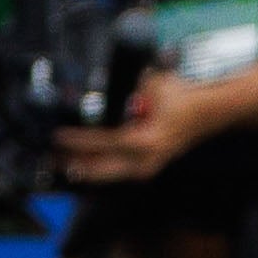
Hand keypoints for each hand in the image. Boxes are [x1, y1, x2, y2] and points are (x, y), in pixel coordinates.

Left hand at [57, 70, 233, 182]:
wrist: (208, 112)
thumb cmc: (182, 97)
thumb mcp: (152, 84)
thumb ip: (126, 88)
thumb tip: (95, 86)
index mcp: (147, 141)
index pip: (106, 141)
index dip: (80, 139)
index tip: (58, 136)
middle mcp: (147, 160)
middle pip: (102, 168)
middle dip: (73, 163)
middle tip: (48, 158)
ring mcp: (148, 167)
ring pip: (107, 173)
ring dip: (83, 168)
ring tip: (56, 163)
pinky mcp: (146, 167)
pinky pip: (115, 171)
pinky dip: (96, 168)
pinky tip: (78, 164)